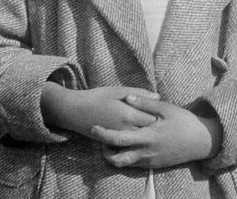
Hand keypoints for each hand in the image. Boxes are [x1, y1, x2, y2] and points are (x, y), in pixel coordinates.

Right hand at [40, 83, 158, 137]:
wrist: (75, 111)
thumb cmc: (98, 97)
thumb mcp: (119, 90)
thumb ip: (139, 93)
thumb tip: (158, 95)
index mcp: (128, 114)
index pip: (152, 119)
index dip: (158, 115)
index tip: (161, 111)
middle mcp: (125, 129)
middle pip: (147, 132)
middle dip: (153, 127)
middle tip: (158, 121)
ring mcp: (118, 138)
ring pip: (138, 141)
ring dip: (144, 135)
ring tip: (147, 128)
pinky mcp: (112, 144)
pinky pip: (128, 146)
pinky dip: (134, 142)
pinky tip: (136, 135)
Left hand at [91, 95, 222, 168]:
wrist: (201, 142)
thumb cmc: (184, 122)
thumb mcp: (167, 109)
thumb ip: (146, 103)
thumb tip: (128, 97)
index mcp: (147, 137)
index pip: (119, 139)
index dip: (104, 134)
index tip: (94, 127)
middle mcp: (145, 152)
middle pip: (116, 157)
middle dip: (103, 149)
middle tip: (98, 137)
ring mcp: (149, 161)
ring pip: (123, 164)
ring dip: (113, 155)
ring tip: (110, 142)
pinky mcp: (153, 165)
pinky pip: (133, 165)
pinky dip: (124, 157)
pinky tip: (125, 145)